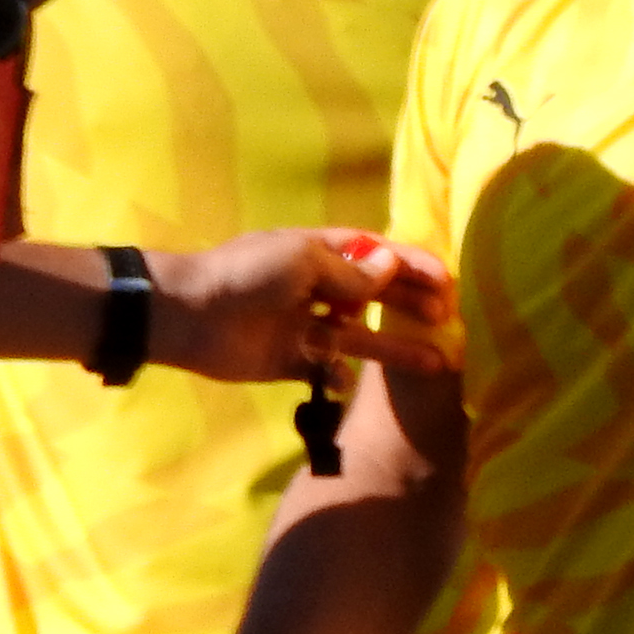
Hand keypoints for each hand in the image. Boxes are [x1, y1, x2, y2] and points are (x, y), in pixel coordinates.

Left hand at [149, 230, 458, 382]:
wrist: (188, 314)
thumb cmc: (247, 275)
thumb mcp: (303, 261)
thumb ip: (350, 272)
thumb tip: (390, 269)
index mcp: (321, 252)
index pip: (377, 255)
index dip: (411, 265)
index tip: (446, 280)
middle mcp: (318, 288)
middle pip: (375, 296)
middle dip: (411, 305)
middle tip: (446, 318)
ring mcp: (305, 326)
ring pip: (360, 337)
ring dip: (395, 348)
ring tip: (437, 361)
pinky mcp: (290, 361)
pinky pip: (326, 371)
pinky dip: (342, 377)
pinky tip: (352, 381)